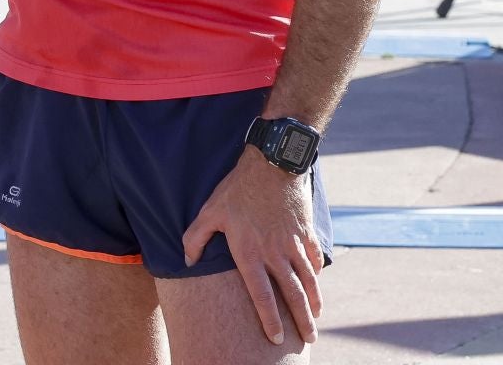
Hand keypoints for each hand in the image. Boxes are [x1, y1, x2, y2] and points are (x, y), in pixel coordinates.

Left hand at [181, 147, 323, 345]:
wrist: (272, 165)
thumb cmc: (236, 189)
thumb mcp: (209, 211)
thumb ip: (195, 238)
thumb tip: (186, 260)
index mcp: (250, 253)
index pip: (262, 296)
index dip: (270, 319)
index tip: (275, 337)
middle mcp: (275, 253)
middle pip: (293, 295)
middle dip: (302, 321)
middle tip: (309, 339)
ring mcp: (294, 244)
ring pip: (308, 281)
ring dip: (314, 302)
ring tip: (316, 317)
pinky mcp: (306, 232)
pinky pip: (314, 259)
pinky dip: (316, 274)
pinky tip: (316, 283)